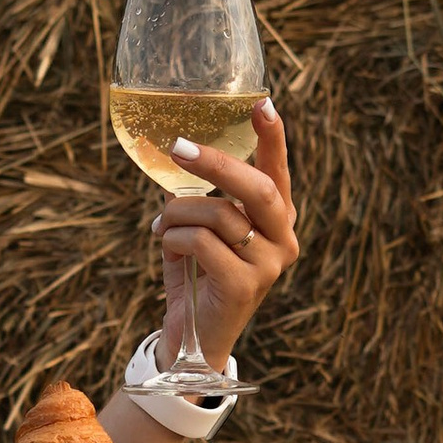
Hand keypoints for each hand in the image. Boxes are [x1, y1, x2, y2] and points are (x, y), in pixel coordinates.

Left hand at [155, 97, 299, 369]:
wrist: (191, 339)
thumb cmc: (196, 277)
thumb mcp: (201, 230)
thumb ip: (202, 199)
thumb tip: (180, 156)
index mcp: (277, 220)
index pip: (278, 172)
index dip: (273, 137)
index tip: (261, 103)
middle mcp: (282, 240)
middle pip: (256, 187)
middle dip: (215, 164)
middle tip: (179, 148)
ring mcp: (268, 265)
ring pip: (218, 214)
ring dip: (178, 213)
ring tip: (160, 224)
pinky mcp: (244, 286)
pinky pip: (201, 243)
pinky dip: (174, 239)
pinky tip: (166, 248)